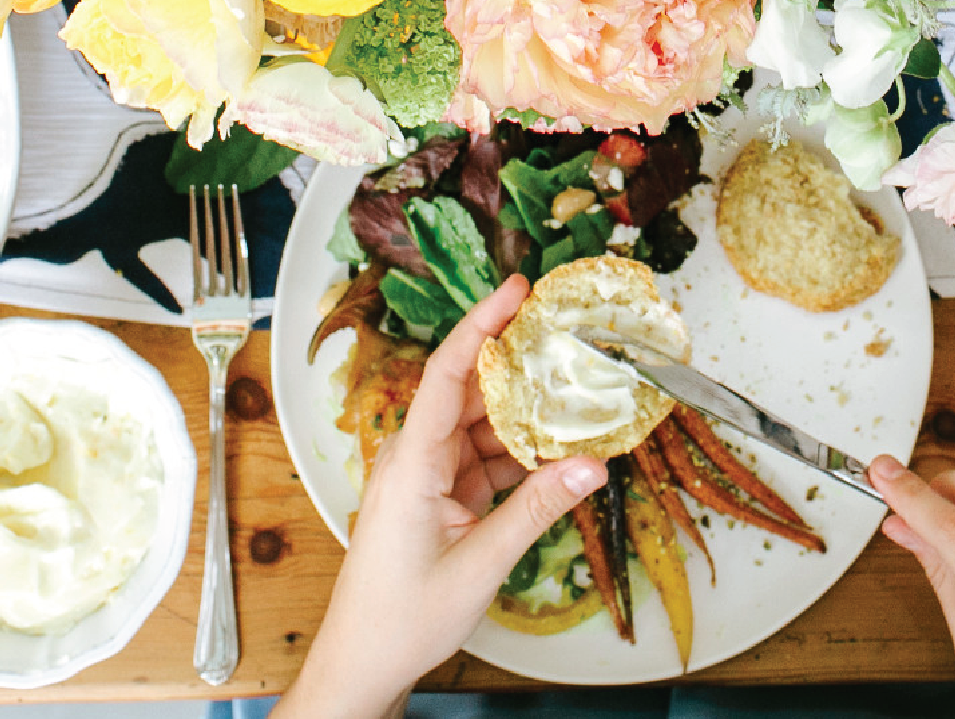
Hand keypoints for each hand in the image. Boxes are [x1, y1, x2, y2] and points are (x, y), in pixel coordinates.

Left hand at [281, 277, 605, 718]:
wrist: (363, 664)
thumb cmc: (401, 619)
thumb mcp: (480, 565)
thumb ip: (536, 510)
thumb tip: (592, 465)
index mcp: (410, 464)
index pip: (448, 376)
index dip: (481, 325)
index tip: (516, 289)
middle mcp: (414, 460)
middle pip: (470, 394)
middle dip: (519, 364)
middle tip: (568, 335)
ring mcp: (425, 479)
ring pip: (481, 428)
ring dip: (524, 415)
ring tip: (577, 394)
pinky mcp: (438, 499)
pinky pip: (482, 459)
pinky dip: (519, 454)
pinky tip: (557, 451)